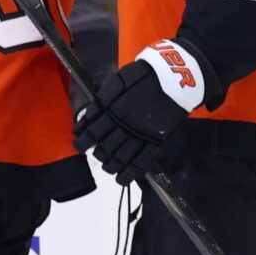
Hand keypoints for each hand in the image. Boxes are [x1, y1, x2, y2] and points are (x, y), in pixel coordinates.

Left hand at [74, 43, 203, 183]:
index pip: (93, 130)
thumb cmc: (145, 75)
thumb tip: (87, 116)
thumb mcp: (119, 81)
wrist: (176, 75)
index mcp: (115, 109)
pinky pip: (142, 161)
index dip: (83, 140)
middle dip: (97, 153)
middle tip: (95, 154)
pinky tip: (121, 179)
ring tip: (106, 166)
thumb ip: (102, 99)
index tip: (79, 144)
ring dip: (110, 165)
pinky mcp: (157, 141)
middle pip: (105, 146)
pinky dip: (129, 173)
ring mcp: (142, 134)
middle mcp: (126, 124)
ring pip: (121, 157)